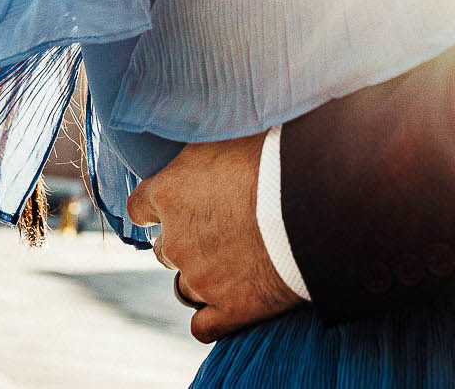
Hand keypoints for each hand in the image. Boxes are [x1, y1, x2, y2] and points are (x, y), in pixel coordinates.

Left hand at [125, 134, 300, 341]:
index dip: (156, 207)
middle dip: (184, 241)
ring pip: (184, 286)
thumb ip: (201, 147)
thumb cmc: (275, 157)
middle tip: (218, 229)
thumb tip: (193, 129)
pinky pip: (203, 326)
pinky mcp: (229, 309)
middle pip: (163, 249)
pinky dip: (212, 318)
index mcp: (169, 193)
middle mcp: (176, 240)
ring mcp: (201, 279)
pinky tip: (225, 305)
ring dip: (201, 276)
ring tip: (232, 263)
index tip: (172, 204)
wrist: (315, 202)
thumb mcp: (228, 136)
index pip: (138, 207)